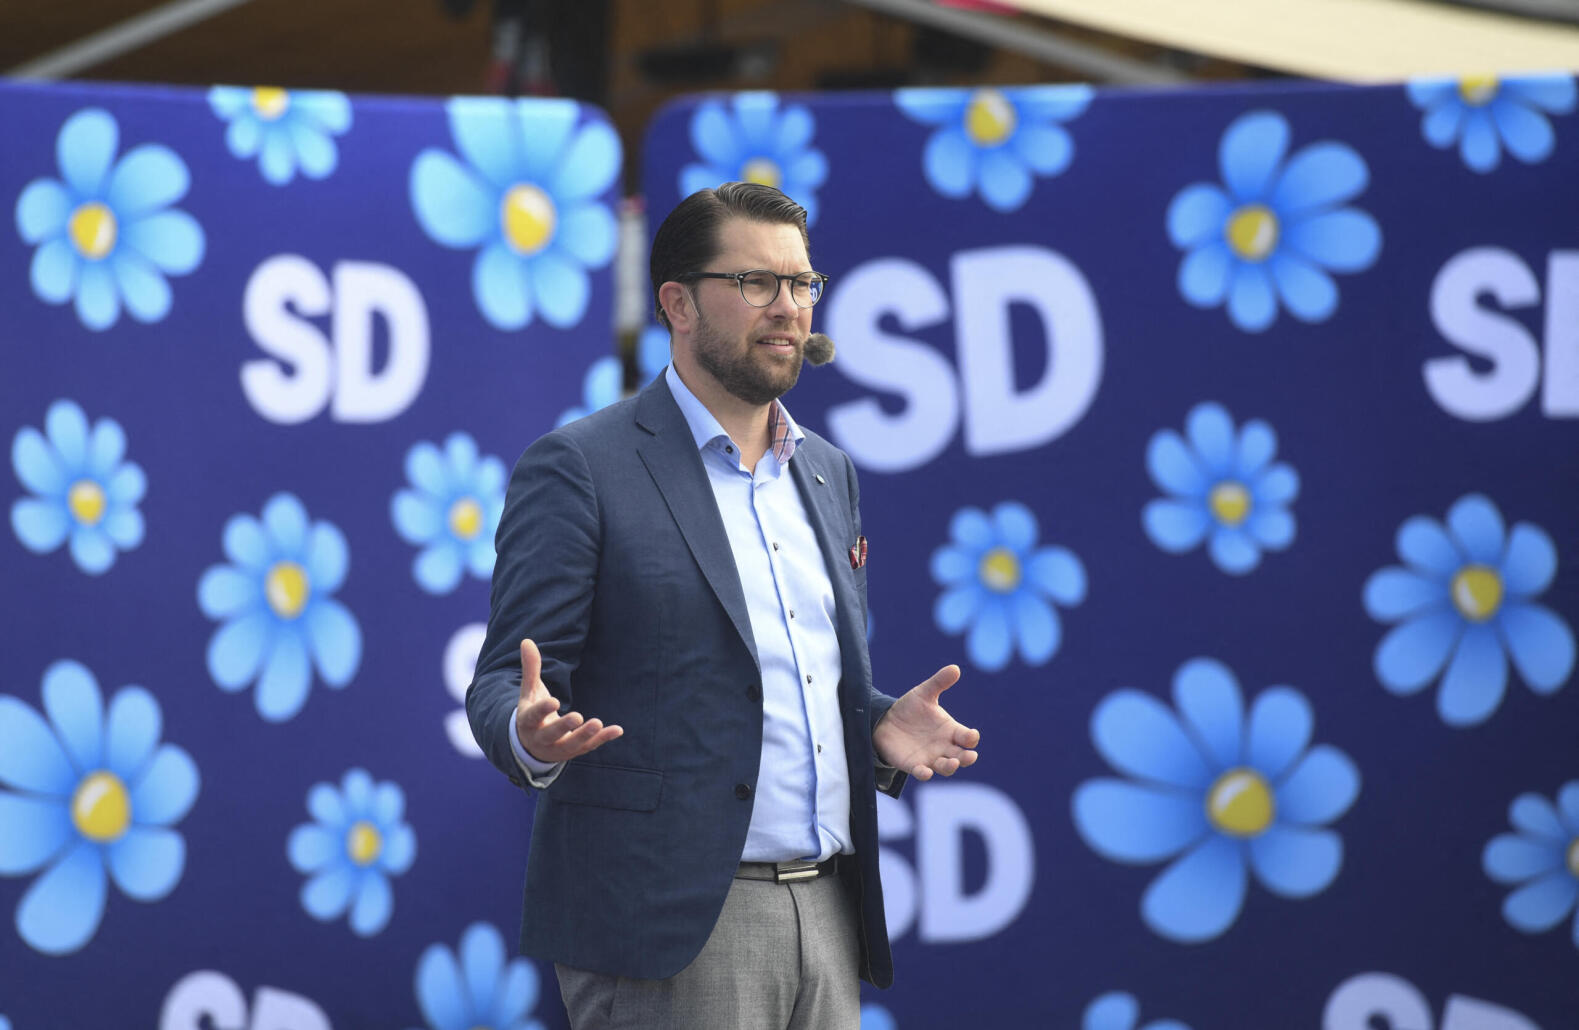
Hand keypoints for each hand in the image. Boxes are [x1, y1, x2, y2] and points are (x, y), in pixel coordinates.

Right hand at [513, 639, 622, 762]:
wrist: (530, 746)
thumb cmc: (532, 712)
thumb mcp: (529, 691)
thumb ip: (531, 668)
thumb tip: (526, 640)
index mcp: (528, 722)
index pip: (534, 716)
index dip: (543, 709)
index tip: (554, 702)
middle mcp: (541, 738)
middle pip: (551, 734)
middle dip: (564, 726)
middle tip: (578, 717)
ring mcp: (558, 747)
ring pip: (572, 744)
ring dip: (585, 736)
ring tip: (598, 723)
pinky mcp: (574, 752)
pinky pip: (589, 746)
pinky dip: (603, 739)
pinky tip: (618, 730)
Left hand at [872, 664, 979, 780]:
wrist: (886, 721)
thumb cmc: (911, 708)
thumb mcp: (924, 693)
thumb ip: (939, 682)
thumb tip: (955, 668)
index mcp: (951, 730)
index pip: (967, 738)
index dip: (971, 738)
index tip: (971, 735)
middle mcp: (944, 747)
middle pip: (962, 756)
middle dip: (967, 758)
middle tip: (969, 756)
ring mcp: (930, 757)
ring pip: (945, 768)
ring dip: (950, 767)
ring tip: (951, 763)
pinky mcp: (913, 765)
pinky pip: (922, 773)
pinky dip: (924, 774)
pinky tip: (925, 772)